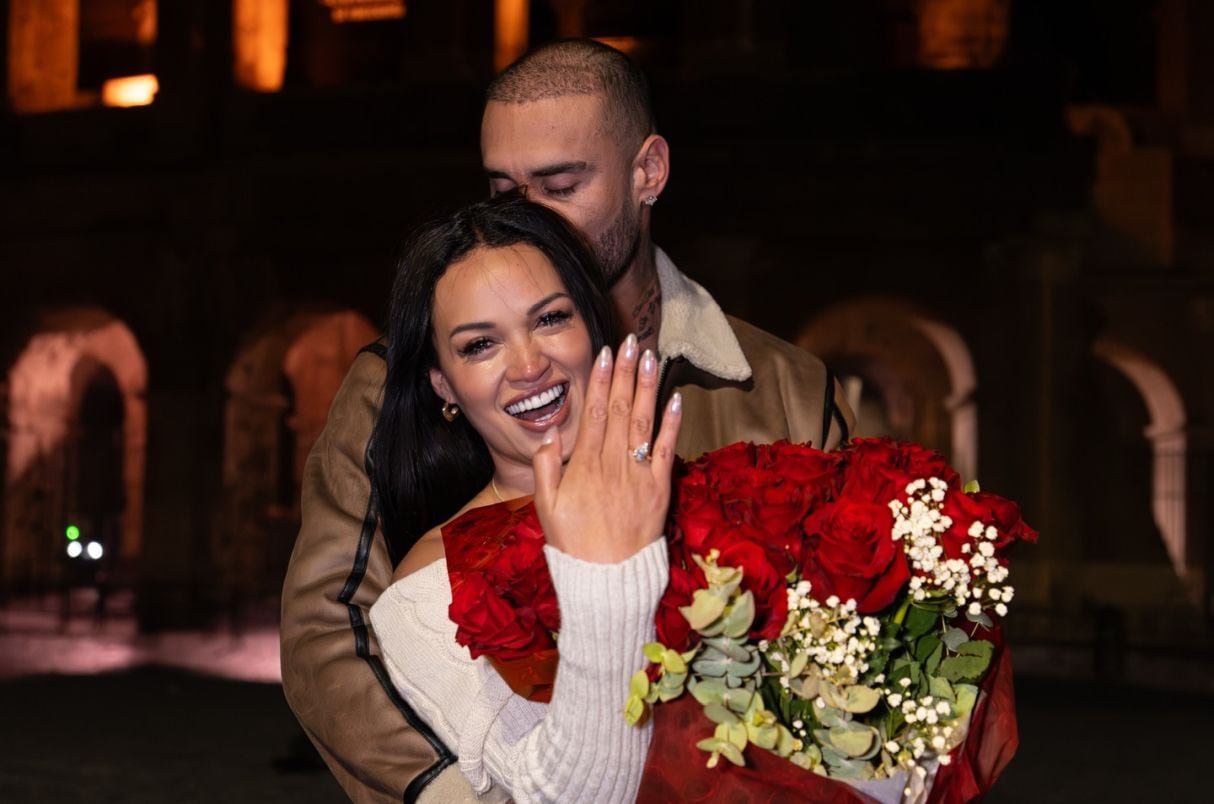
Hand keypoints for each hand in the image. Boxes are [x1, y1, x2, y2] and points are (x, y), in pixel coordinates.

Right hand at [532, 334, 681, 562]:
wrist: (608, 578)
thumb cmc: (573, 544)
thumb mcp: (545, 508)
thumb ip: (545, 468)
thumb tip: (549, 433)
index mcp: (584, 464)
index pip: (595, 411)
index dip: (601, 380)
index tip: (606, 353)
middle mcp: (613, 462)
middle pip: (622, 407)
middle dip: (627, 372)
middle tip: (632, 340)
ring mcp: (639, 473)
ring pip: (644, 420)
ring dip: (648, 386)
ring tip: (652, 356)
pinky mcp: (661, 487)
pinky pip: (668, 448)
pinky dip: (673, 422)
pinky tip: (675, 397)